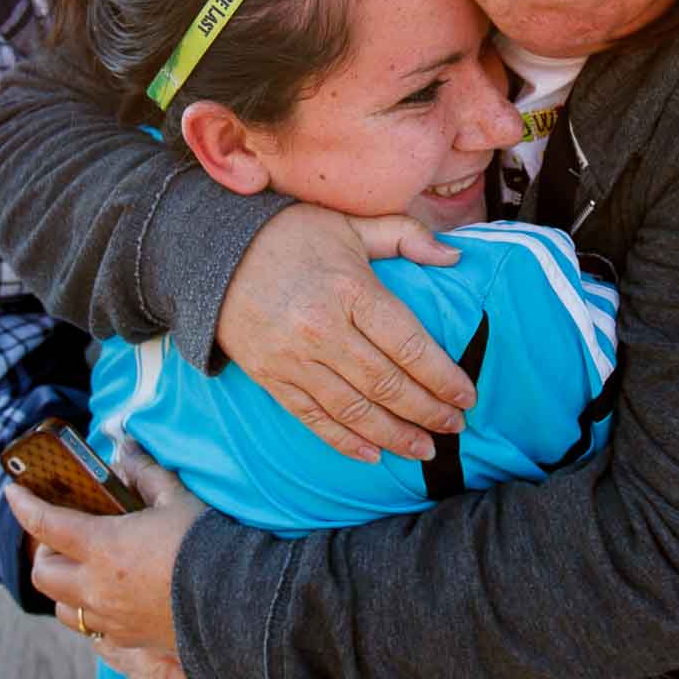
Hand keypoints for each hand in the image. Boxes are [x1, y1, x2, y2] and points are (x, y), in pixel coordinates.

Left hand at [6, 445, 203, 650]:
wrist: (236, 601)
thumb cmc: (203, 542)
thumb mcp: (174, 498)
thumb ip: (145, 473)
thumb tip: (127, 453)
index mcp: (103, 547)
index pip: (46, 525)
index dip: (25, 506)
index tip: (13, 493)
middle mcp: (97, 587)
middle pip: (44, 574)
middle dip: (45, 552)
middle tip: (63, 535)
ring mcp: (111, 618)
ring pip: (64, 608)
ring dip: (65, 586)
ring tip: (85, 568)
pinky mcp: (129, 639)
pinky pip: (94, 627)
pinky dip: (93, 608)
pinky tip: (115, 592)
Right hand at [215, 203, 473, 463]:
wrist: (212, 251)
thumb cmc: (290, 234)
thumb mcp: (349, 223)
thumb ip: (404, 236)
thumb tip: (455, 258)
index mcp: (350, 290)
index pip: (409, 345)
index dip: (443, 376)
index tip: (466, 396)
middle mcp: (323, 330)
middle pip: (387, 384)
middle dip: (428, 411)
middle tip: (456, 427)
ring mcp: (294, 359)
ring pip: (354, 410)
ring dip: (394, 435)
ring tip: (425, 448)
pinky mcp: (271, 378)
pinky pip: (314, 418)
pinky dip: (345, 442)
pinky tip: (373, 454)